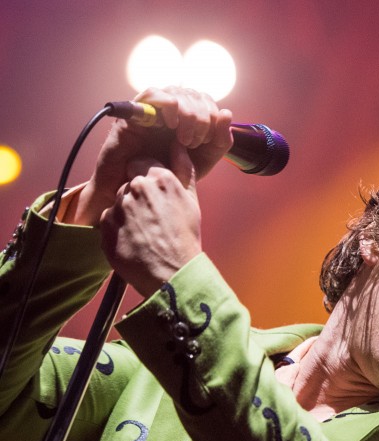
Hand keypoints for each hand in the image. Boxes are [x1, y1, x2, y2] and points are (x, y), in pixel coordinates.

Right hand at [73, 86, 231, 225]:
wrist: (141, 191)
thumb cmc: (170, 175)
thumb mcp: (203, 160)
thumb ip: (220, 141)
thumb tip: (227, 113)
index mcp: (188, 116)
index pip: (207, 100)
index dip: (214, 117)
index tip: (210, 141)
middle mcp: (171, 109)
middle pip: (195, 94)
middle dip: (203, 119)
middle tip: (195, 143)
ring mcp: (153, 108)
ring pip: (177, 92)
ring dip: (189, 115)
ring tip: (184, 140)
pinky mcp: (134, 112)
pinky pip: (153, 93)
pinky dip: (169, 107)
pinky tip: (171, 126)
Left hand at [99, 141, 201, 296]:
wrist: (173, 276)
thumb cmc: (186, 239)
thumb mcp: (192, 201)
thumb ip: (183, 168)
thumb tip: (177, 144)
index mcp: (158, 178)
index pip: (141, 163)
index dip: (148, 178)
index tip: (156, 196)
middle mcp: (135, 188)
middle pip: (128, 183)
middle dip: (136, 196)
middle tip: (152, 219)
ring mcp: (117, 207)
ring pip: (118, 202)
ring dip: (127, 214)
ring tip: (145, 234)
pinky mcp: (105, 227)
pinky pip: (109, 222)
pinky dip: (119, 230)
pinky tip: (134, 242)